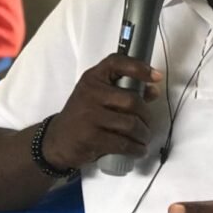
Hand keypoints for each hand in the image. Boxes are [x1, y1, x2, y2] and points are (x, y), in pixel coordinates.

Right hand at [41, 53, 161, 169]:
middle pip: (132, 100)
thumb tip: (153, 91)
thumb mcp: (99, 96)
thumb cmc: (83, 115)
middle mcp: (90, 93)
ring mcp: (90, 116)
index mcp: (93, 78)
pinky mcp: (91, 138)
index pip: (116, 63)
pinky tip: (139, 149)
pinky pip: (123, 143)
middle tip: (148, 123)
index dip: (139, 67)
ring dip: (143, 133)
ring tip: (144, 137)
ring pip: (131, 124)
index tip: (156, 76)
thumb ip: (125, 91)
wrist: (56, 140)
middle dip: (146, 114)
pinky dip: (136, 148)